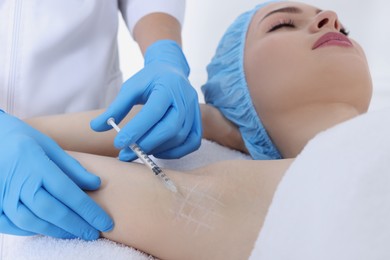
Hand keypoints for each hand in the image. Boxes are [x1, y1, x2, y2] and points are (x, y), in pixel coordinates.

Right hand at [0, 111, 112, 239]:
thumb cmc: (25, 140)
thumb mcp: (51, 146)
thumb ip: (73, 167)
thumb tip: (96, 184)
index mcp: (35, 163)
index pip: (67, 192)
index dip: (87, 210)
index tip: (104, 221)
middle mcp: (18, 181)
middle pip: (51, 210)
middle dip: (75, 225)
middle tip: (94, 233)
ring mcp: (2, 194)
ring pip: (31, 221)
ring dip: (56, 230)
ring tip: (75, 233)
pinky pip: (12, 224)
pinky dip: (32, 230)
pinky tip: (48, 229)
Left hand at [90, 40, 201, 160]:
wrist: (172, 71)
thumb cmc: (150, 79)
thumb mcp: (131, 87)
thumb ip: (116, 107)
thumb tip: (95, 127)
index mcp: (168, 86)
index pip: (153, 111)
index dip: (137, 129)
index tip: (119, 143)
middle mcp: (185, 99)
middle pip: (170, 128)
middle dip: (147, 144)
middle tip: (126, 154)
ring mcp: (194, 111)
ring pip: (180, 137)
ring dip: (158, 149)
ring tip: (139, 151)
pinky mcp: (198, 121)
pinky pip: (192, 142)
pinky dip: (175, 152)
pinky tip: (158, 151)